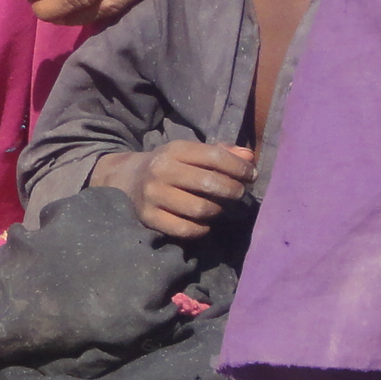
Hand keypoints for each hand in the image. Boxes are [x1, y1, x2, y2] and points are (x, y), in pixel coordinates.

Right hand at [91, 139, 255, 238]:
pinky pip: (187, 229)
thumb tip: (249, 157)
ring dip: (217, 210)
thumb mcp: (191, 154)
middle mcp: (161, 171)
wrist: (128, 180)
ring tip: (219, 207)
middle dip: (233, 190)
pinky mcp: (150, 217)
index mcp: (174, 150)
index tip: (251, 176)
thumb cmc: (171, 166)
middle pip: (210, 183)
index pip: (214, 157)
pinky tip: (203, 222)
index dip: (239, 168)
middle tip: (239, 194)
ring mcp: (153, 195)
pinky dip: (201, 228)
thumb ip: (222, 153)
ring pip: (201, 209)